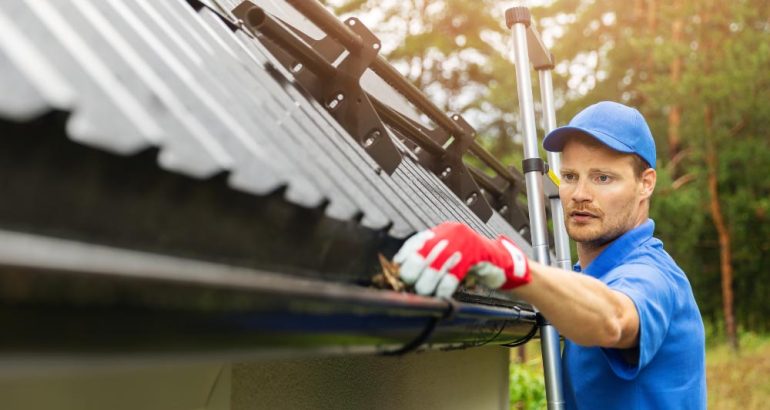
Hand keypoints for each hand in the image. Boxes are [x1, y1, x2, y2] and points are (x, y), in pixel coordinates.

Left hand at [393, 222, 530, 296]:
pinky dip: (444, 288)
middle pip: (422, 254)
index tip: (397, 272)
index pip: (415, 242)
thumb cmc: (472, 261)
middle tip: (412, 286)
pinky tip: (442, 294)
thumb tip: (403, 269)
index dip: (404, 258)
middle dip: (413, 274)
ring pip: (435, 267)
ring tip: (424, 292)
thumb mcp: (449, 255)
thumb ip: (430, 258)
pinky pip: (452, 275)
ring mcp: (463, 242)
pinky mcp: (474, 255)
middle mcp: (450, 232)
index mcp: (442, 231)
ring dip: (427, 284)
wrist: (501, 262)